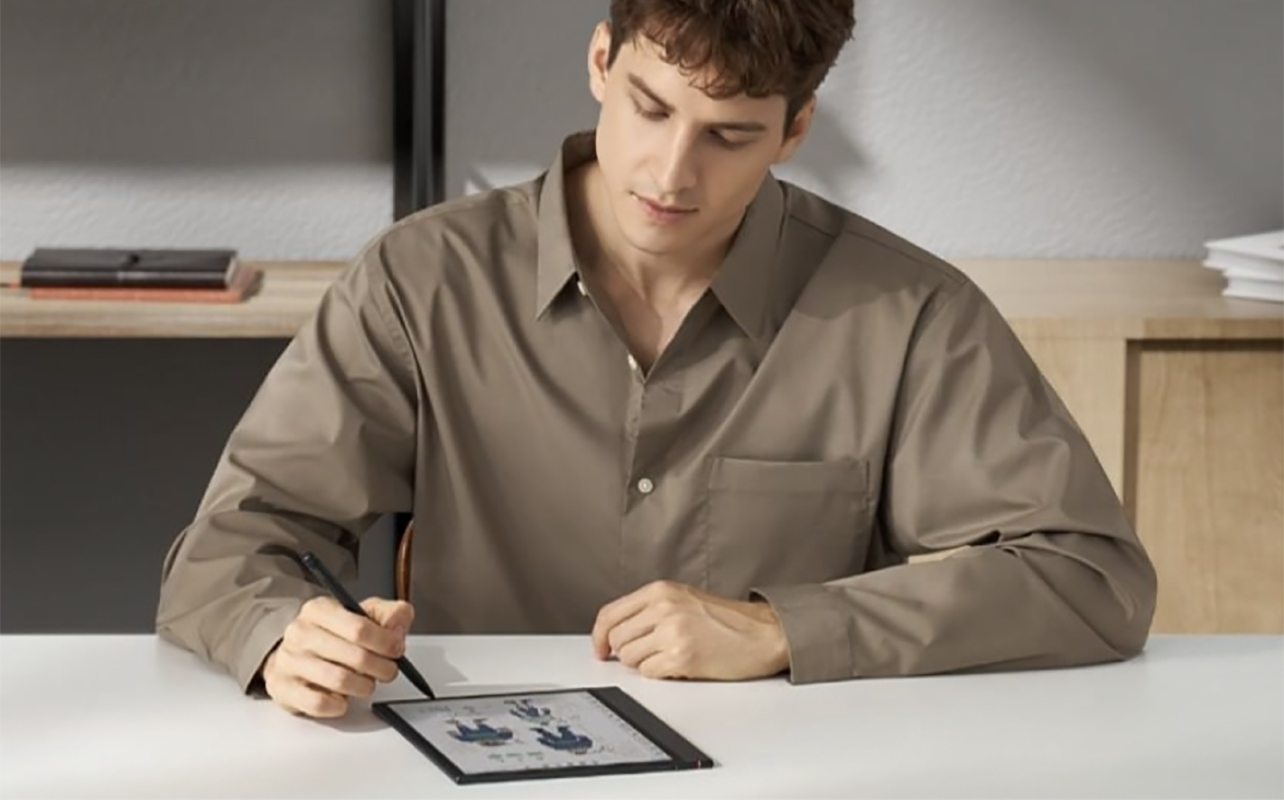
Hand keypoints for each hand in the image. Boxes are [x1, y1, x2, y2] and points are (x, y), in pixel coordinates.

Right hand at [262, 596, 412, 717]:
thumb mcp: (362, 615)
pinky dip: (339, 704)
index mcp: (319, 610)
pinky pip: (319, 703)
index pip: (359, 628)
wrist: (294, 654)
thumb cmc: (332, 636)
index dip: (386, 642)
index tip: (396, 649)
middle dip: (381, 667)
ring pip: (340, 681)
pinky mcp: (284, 689)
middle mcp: (300, 633)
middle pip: (355, 656)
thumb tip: (398, 626)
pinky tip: (343, 697)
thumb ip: (389, 614)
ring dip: (363, 686)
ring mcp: (289, 662)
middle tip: (388, 670)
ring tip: (366, 683)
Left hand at [591, 581, 789, 680]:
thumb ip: (649, 609)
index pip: (609, 614)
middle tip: (648, 653)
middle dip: (626, 652)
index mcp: (660, 591)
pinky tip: (679, 664)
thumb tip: (615, 632)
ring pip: (629, 658)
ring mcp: (672, 632)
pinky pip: (649, 673)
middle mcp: (663, 608)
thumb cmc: (727, 619)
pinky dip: (660, 674)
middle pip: (616, 639)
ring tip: (669, 655)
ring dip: (644, 663)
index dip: (598, 636)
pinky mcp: (682, 657)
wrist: (763, 633)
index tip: (599, 649)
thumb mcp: (683, 599)